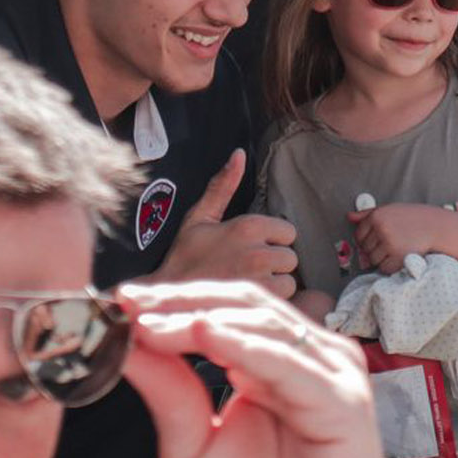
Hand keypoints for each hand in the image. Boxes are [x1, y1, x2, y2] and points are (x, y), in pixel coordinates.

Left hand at [118, 281, 393, 457]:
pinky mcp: (344, 401)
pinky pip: (290, 364)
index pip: (223, 309)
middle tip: (131, 302)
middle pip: (242, 304)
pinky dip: (245, 345)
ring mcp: (330, 374)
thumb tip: (128, 341)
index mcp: (275, 361)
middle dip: (181, 300)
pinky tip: (205, 335)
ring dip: (202, 317)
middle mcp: (307, 358)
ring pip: (263, 323)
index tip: (120, 303)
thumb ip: (167, 390)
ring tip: (152, 322)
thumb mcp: (192, 445)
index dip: (171, 301)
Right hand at [155, 150, 298, 296]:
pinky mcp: (258, 304)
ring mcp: (260, 280)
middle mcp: (258, 252)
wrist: (167, 297)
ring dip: (275, 284)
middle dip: (275, 264)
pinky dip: (271, 301)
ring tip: (249, 284)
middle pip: (291, 257)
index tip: (253, 249)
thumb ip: (223, 186)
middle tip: (250, 269)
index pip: (287, 232)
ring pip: (289, 280)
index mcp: (248, 226)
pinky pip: (283, 299)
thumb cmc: (183, 258)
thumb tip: (238, 154)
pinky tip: (250, 298)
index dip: (272, 241)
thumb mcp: (200, 217)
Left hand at [347, 203, 448, 274]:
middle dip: (376, 249)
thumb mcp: (390, 210)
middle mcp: (381, 228)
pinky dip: (391, 266)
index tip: (380, 239)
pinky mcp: (398, 256)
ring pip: (373, 260)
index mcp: (377, 215)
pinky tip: (401, 256)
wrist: (436, 227)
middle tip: (392, 243)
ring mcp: (389, 243)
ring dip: (383, 259)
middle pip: (365, 249)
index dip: (368, 240)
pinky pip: (384, 268)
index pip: (359, 235)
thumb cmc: (412, 218)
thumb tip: (349, 216)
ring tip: (398, 249)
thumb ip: (367, 214)